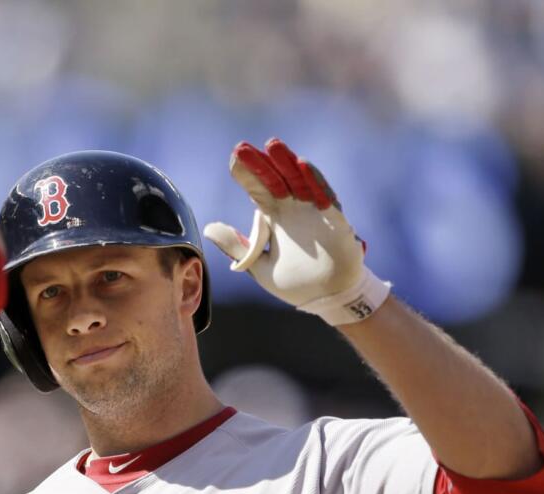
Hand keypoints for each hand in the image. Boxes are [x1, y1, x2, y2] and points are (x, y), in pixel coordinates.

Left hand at [204, 139, 387, 323]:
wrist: (327, 299)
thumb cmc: (295, 282)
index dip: (246, 174)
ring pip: (299, 181)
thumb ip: (237, 247)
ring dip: (286, 164)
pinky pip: (325, 197)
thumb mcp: (258, 266)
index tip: (233, 159)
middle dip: (260, 164)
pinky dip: (314, 182)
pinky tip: (302, 165)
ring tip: (272, 145)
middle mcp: (293, 209)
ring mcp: (314, 211)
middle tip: (241, 147)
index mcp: (275, 218)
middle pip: (275, 179)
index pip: (258, 190)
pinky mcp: (334, 220)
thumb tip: (208, 228)